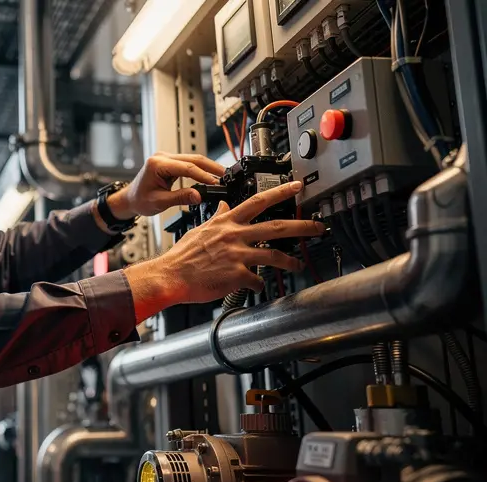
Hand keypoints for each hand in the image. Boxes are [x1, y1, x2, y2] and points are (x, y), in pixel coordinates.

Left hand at [108, 152, 224, 218]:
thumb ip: (180, 198)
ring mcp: (166, 157)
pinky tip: (210, 174)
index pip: (186, 168)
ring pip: (192, 159)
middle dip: (210, 167)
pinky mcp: (169, 161)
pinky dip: (200, 169)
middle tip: (225, 175)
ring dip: (207, 167)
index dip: (203, 176)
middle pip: (192, 159)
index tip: (215, 183)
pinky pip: (188, 162)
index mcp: (157, 164)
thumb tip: (199, 196)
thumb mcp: (160, 202)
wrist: (130, 199)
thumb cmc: (139, 200)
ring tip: (221, 175)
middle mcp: (161, 157)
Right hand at [125, 181, 324, 315]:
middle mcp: (235, 235)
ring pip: (274, 256)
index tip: (297, 186)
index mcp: (227, 222)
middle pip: (277, 227)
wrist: (171, 275)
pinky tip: (257, 286)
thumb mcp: (200, 229)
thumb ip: (216, 217)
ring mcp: (237, 255)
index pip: (258, 201)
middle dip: (303, 226)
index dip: (280, 192)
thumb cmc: (182, 256)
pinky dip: (258, 284)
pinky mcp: (236, 275)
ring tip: (299, 265)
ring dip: (291, 261)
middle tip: (319, 227)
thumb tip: (222, 204)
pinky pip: (257, 281)